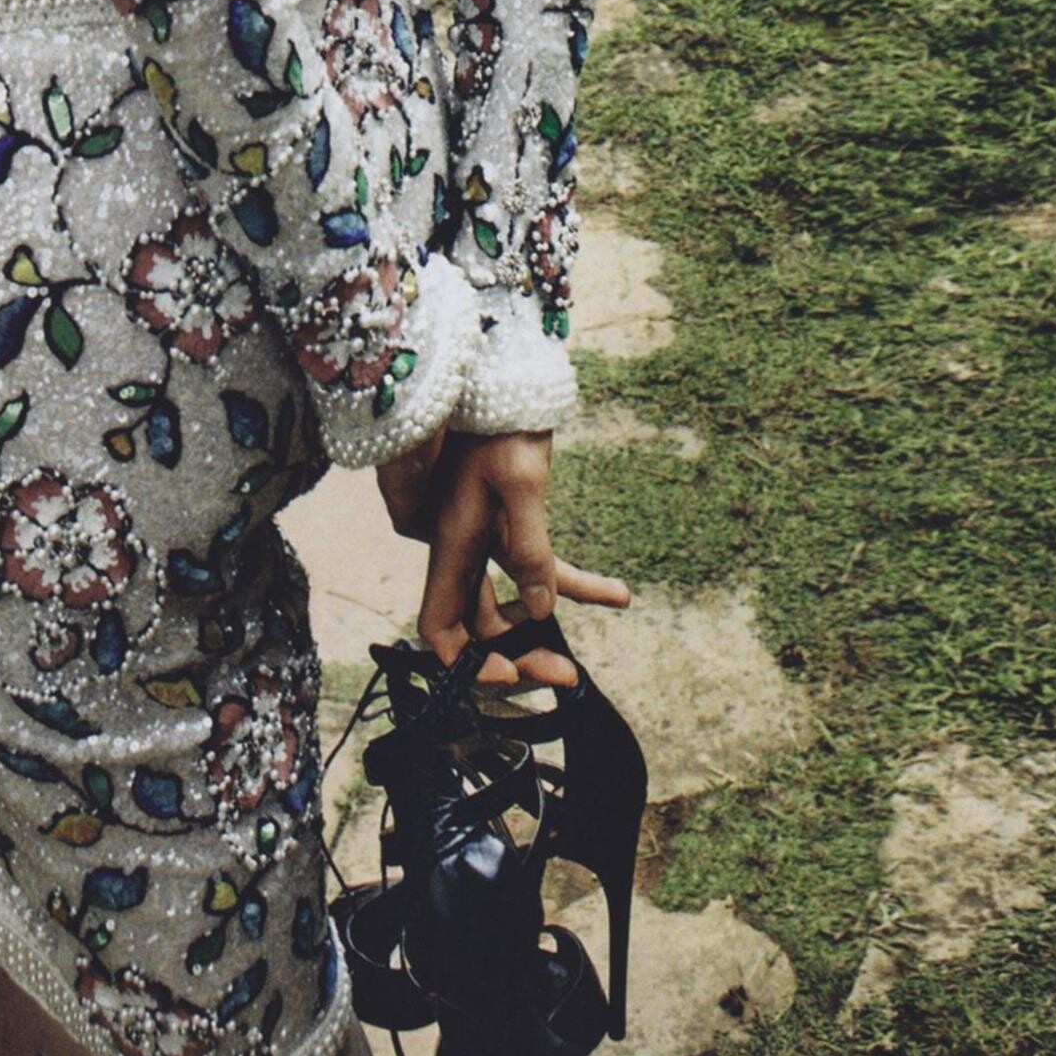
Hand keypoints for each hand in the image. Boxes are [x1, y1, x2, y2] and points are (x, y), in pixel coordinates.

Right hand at [385, 428, 629, 689]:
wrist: (507, 379)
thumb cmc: (504, 426)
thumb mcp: (521, 484)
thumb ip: (530, 548)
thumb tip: (542, 610)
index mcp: (453, 548)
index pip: (438, 627)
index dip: (462, 662)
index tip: (508, 675)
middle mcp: (463, 552)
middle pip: (480, 628)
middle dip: (516, 657)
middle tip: (563, 676)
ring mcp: (487, 541)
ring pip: (510, 607)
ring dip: (542, 632)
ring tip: (580, 662)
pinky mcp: (514, 525)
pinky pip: (543, 568)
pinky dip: (577, 585)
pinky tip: (617, 594)